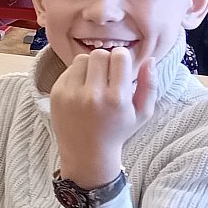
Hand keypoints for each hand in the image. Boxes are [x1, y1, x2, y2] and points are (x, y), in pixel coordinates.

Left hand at [48, 47, 154, 187]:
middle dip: (106, 60)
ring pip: (81, 59)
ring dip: (90, 65)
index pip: (119, 56)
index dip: (122, 58)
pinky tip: (83, 88)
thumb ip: (150, 85)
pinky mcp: (57, 94)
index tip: (122, 68)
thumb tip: (149, 58)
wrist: (87, 153)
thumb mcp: (142, 113)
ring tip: (95, 80)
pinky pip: (68, 70)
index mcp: (117, 99)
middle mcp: (93, 96)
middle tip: (108, 74)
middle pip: (99, 54)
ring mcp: (71, 95)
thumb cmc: (117, 131)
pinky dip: (77, 74)